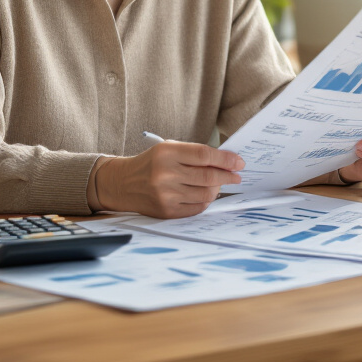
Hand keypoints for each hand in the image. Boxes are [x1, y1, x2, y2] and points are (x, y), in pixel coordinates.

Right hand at [93, 142, 243, 217]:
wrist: (122, 183)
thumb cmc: (151, 163)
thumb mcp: (169, 149)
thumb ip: (194, 154)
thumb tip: (226, 162)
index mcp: (166, 153)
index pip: (204, 155)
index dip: (226, 159)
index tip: (239, 162)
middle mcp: (165, 174)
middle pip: (208, 176)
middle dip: (228, 176)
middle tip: (237, 176)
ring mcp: (166, 195)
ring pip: (206, 194)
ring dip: (218, 189)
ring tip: (219, 184)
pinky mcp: (166, 211)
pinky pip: (197, 208)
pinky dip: (206, 201)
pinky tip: (205, 194)